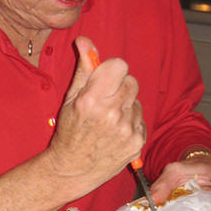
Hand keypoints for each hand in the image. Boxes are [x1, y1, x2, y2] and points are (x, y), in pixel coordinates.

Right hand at [46, 36, 145, 196]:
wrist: (73, 169)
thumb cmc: (69, 132)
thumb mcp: (71, 98)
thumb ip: (83, 68)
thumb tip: (85, 40)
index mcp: (91, 100)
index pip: (120, 66)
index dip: (113, 70)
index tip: (105, 78)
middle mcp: (111, 114)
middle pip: (131, 81)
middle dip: (120, 87)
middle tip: (106, 100)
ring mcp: (126, 130)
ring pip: (136, 100)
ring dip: (125, 106)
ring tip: (109, 119)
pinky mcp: (137, 142)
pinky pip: (141, 119)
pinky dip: (131, 123)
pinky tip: (116, 132)